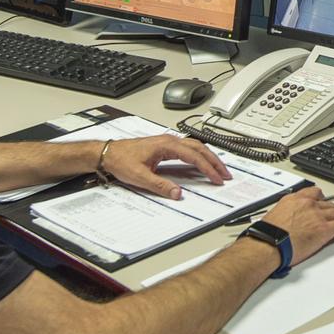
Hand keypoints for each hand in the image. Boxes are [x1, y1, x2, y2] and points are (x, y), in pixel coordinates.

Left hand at [98, 136, 228, 198]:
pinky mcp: (165, 147)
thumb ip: (160, 185)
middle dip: (214, 161)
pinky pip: (188, 149)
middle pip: (199, 148)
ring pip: (195, 147)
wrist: (108, 153)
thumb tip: (177, 193)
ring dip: (208, 157)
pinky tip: (201, 163)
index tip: (217, 178)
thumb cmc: (121, 160)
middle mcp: (169, 141)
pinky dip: (199, 156)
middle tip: (225, 174)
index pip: (194, 156)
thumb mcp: (140, 176)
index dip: (208, 168)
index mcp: (166, 145)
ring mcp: (167, 142)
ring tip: (218, 169)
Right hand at [258, 186, 333, 266]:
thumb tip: (289, 222)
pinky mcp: (324, 229)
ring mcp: (317, 216)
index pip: (314, 192)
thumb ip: (287, 214)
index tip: (327, 200)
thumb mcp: (275, 216)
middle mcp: (308, 204)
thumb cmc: (266, 235)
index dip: (324, 198)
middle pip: (330, 204)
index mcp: (294, 199)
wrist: (268, 244)